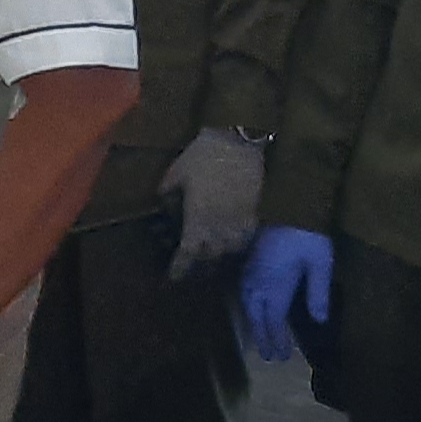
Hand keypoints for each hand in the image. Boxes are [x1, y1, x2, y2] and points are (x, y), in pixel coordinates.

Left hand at [157, 129, 267, 278]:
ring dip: (217, 256)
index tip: (173, 278)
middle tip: (189, 265)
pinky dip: (235, 245)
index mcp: (198, 219)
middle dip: (198, 264)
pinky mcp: (255, 215)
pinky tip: (228, 242)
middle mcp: (221, 227)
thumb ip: (167, 195)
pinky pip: (245, 240)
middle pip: (210, 257)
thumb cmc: (203, 156)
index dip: (180, 268)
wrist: (240, 143)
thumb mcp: (175, 174)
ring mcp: (240, 222)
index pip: (188, 253)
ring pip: (229, 252)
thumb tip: (164, 207)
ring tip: (208, 255)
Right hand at [239, 227, 335, 363]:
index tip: (282, 358)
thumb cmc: (309, 235)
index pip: (273, 320)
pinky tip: (253, 309)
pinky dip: (249, 307)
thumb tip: (318, 321)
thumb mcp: (321, 264)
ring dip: (254, 323)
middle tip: (270, 357)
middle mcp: (258, 282)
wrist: (290, 203)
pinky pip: (245, 292)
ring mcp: (251, 271)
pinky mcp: (250, 262)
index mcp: (274, 285)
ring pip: (247, 305)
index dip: (277, 340)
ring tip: (260, 339)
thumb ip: (318, 293)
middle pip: (257, 316)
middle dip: (263, 337)